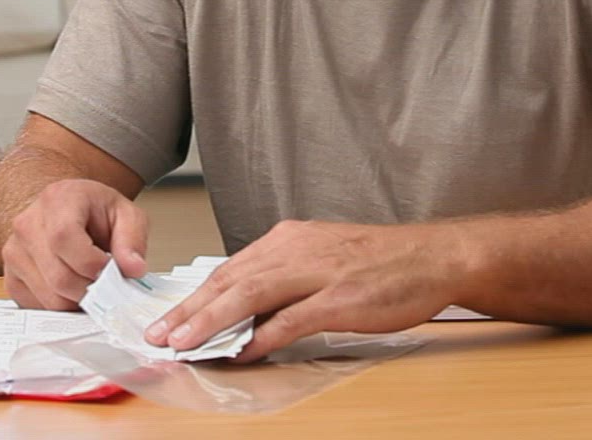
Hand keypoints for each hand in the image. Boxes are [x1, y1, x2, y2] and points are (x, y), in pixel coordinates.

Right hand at [1, 179, 149, 309]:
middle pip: (58, 276)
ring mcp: (14, 251)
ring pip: (49, 297)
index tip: (110, 270)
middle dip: (91, 291)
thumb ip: (132, 240)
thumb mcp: (126, 215)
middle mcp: (27, 224)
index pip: (64, 238)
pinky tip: (71, 290)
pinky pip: (37, 306)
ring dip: (77, 301)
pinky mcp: (10, 276)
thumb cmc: (95, 212)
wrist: (70, 210)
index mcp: (57, 200)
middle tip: (107, 287)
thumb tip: (133, 269)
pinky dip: (60, 307)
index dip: (91, 263)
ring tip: (90, 285)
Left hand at [145, 220, 461, 362]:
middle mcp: (296, 249)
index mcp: (288, 239)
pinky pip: (293, 318)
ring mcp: (318, 272)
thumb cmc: (380, 263)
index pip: (228, 270)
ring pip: (250, 294)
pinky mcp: (341, 296)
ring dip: (211, 321)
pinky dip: (264, 336)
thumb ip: (283, 285)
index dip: (193, 297)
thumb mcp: (321, 262)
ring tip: (184, 343)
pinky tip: (244, 352)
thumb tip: (246, 319)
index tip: (165, 318)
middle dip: (188, 310)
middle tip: (158, 334)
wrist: (434, 256)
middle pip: (229, 280)